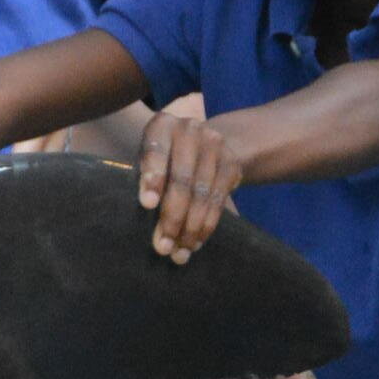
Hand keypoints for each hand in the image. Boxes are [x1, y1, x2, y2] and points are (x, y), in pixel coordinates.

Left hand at [137, 109, 239, 261]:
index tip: (148, 205)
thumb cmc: (166, 159)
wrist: (205, 144)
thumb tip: (148, 212)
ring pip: (202, 193)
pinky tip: (195, 242)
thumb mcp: (151, 160)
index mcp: (162, 125)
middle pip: (182, 178)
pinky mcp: (231, 163)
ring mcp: (214, 145)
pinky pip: (218, 199)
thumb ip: (146, 180)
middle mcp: (190, 129)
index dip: (153, 177)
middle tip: (162, 246)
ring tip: (178, 252)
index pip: (156, 150)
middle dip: (172, 216)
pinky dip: (206, 224)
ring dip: (190, 228)